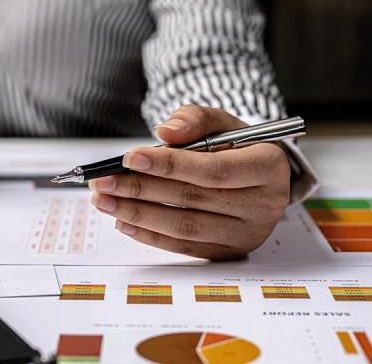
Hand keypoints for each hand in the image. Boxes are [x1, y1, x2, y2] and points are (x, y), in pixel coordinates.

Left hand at [88, 105, 290, 259]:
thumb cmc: (238, 146)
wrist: (260, 176)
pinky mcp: (229, 251)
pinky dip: (150, 234)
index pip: (213, 170)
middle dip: (141, 190)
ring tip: (104, 201)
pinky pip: (184, 247)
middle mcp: (263, 205)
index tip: (129, 158)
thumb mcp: (222, 122)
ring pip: (185, 227)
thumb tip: (165, 133)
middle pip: (193, 199)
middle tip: (103, 182)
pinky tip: (123, 220)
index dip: (169, 165)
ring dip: (138, 214)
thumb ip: (194, 120)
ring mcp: (247, 233)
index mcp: (267, 167)